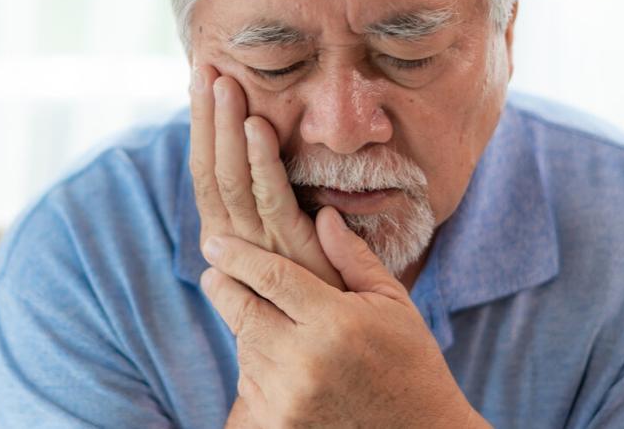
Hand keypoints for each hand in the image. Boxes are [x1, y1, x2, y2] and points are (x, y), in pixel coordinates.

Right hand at [190, 63, 343, 288]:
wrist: (338, 340)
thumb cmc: (316, 285)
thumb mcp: (287, 237)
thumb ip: (273, 202)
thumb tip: (264, 148)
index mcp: (228, 234)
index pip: (206, 170)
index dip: (202, 126)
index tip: (199, 81)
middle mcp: (232, 240)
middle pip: (210, 168)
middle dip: (206, 117)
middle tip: (203, 68)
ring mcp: (259, 246)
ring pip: (231, 177)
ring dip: (226, 128)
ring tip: (223, 83)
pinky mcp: (291, 250)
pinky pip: (271, 198)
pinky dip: (262, 160)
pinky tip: (258, 124)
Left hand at [200, 206, 487, 427]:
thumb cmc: (411, 362)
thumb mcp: (393, 303)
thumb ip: (352, 258)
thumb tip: (321, 215)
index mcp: (336, 322)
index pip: (272, 277)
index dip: (239, 256)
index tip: (216, 242)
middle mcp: (306, 361)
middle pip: (244, 312)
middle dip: (223, 287)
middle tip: (212, 270)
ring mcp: (288, 398)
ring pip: (245, 347)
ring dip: (246, 327)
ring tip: (265, 316)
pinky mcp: (279, 425)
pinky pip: (249, 383)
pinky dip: (256, 364)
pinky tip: (280, 355)